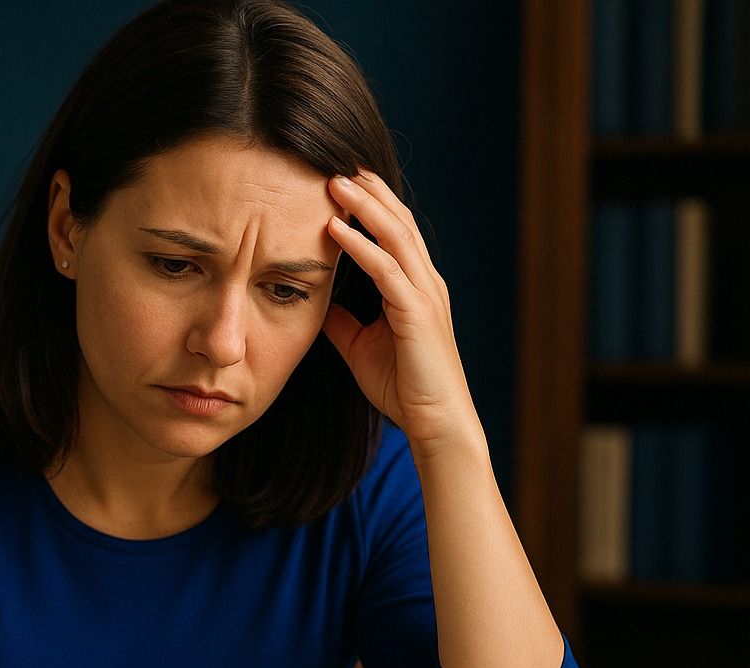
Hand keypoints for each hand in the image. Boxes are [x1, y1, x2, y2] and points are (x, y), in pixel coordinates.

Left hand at [324, 170, 483, 455]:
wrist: (434, 422)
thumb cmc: (403, 386)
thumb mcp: (361, 345)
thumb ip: (343, 319)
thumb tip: (315, 301)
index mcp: (415, 286)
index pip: (394, 231)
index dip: (370, 203)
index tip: (338, 180)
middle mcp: (425, 282)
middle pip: (398, 220)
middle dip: (368, 189)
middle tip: (336, 162)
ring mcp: (425, 294)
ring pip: (395, 234)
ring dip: (363, 205)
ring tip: (332, 181)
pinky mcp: (417, 313)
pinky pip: (387, 269)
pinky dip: (360, 245)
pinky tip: (335, 228)